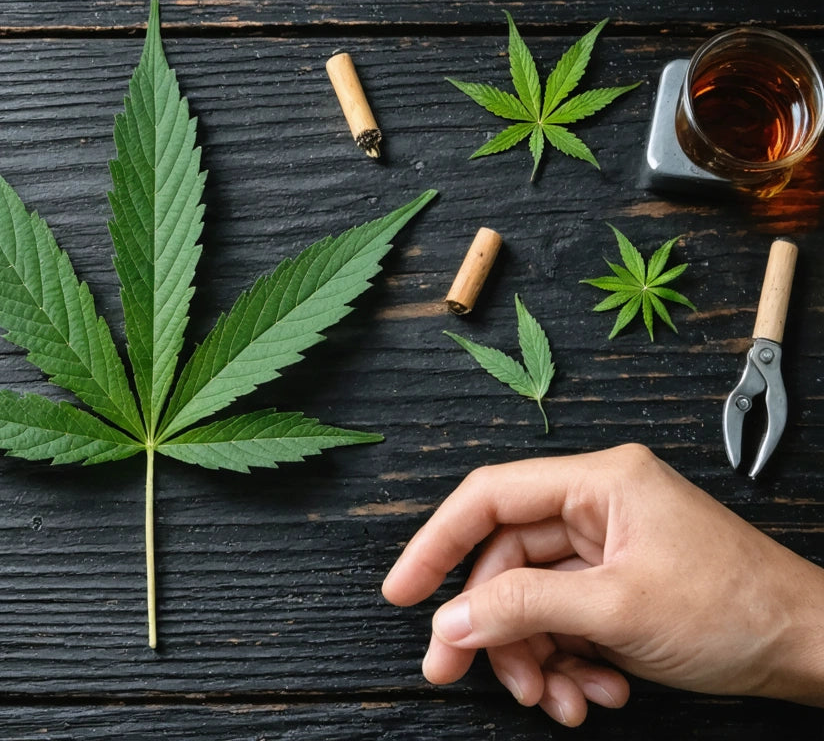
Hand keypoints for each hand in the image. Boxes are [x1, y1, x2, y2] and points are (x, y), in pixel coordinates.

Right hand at [382, 443, 823, 725]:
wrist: (813, 650)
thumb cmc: (738, 610)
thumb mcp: (618, 610)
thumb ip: (524, 609)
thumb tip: (452, 621)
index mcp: (599, 483)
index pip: (489, 500)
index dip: (435, 544)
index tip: (401, 593)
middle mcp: (598, 508)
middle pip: (506, 563)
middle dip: (491, 629)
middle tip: (455, 674)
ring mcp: (608, 551)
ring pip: (531, 602)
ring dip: (534, 657)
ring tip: (560, 700)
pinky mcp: (619, 589)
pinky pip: (563, 623)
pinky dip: (566, 663)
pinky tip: (593, 692)